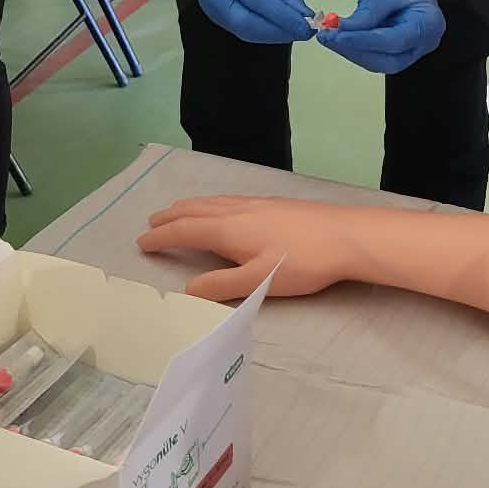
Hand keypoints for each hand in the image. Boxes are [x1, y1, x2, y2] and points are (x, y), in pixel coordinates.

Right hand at [138, 194, 359, 302]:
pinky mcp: (274, 203)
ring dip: (189, 207)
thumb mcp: (259, 281)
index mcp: (228, 230)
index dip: (161, 237)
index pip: (184, 232)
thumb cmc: (303, 262)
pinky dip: (210, 203)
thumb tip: (186, 289)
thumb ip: (221, 286)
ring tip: (177, 210)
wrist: (346, 236)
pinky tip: (221, 207)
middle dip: (170, 217)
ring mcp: (257, 204)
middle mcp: (237, 211)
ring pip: (212, 201)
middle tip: (151, 223)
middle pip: (195, 210)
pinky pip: (228, 199)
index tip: (141, 242)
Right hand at [193, 0, 313, 44]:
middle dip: (278, 31)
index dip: (283, 17)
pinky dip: (263, 33)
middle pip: (246, 21)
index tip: (307, 27)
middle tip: (305, 33)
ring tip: (296, 32)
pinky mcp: (214, 16)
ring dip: (273, 35)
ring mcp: (209, 6)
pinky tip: (280, 30)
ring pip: (243, 31)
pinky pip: (240, 30)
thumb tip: (304, 18)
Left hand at [319, 0, 444, 74]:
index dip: (365, 42)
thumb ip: (365, 16)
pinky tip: (335, 36)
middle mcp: (424, 41)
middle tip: (328, 38)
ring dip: (351, 51)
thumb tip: (340, 33)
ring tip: (327, 36)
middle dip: (356, 51)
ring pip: (378, 60)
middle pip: (388, 60)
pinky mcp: (394, 45)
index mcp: (429, 25)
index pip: (395, 42)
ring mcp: (410, 46)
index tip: (338, 36)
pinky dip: (354, 46)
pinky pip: (373, 52)